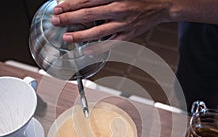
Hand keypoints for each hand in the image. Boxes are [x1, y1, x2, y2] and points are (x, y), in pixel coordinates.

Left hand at [51, 0, 174, 42]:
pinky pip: (111, 44)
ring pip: (98, 31)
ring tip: (66, 38)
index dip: (71, 4)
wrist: (161, 6)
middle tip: (56, 21)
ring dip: (80, 35)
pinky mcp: (128, 36)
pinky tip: (86, 50)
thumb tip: (86, 0)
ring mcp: (123, 25)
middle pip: (89, 14)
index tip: (59, 7)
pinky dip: (98, 48)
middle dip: (69, 18)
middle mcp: (119, 10)